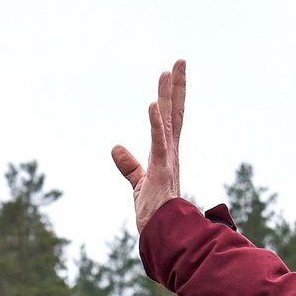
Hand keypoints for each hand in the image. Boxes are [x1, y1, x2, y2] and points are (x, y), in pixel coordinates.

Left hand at [111, 59, 186, 232]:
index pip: (172, 118)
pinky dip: (156, 123)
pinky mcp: (161, 170)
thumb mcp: (138, 182)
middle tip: (180, 61)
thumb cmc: (154, 212)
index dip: (173, 95)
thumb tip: (115, 147)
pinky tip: (153, 105)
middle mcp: (171, 152)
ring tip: (168, 72)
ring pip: (169, 121)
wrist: (162, 234)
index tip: (174, 73)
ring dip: (168, 96)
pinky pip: (159, 142)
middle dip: (177, 86)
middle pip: (175, 112)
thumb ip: (129, 165)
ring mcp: (168, 159)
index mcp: (167, 153)